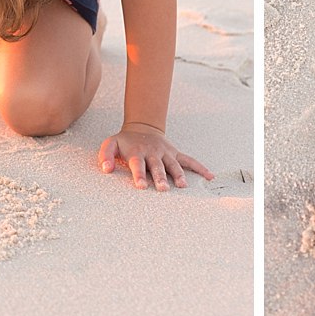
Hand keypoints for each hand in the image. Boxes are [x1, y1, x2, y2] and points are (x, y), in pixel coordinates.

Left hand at [98, 122, 214, 190]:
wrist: (141, 127)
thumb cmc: (125, 141)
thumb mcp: (111, 144)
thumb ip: (105, 156)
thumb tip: (106, 169)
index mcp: (137, 153)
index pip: (138, 165)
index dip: (139, 175)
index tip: (142, 186)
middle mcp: (153, 153)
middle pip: (157, 166)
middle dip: (160, 177)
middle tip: (163, 189)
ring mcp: (166, 153)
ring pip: (174, 164)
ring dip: (178, 174)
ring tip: (182, 185)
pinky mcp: (175, 154)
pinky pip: (189, 160)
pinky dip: (200, 167)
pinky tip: (209, 176)